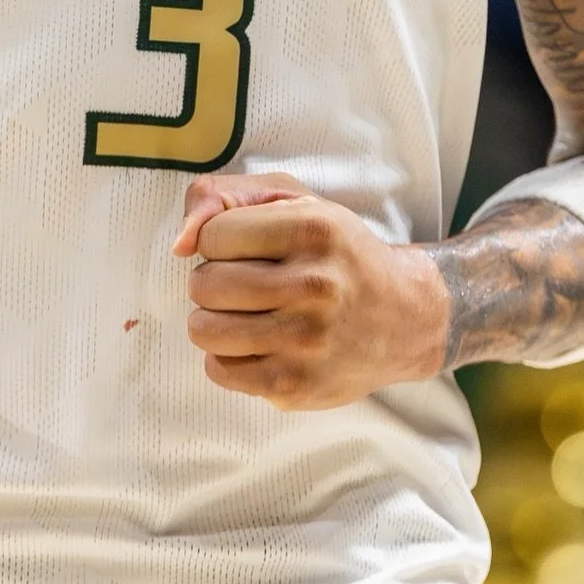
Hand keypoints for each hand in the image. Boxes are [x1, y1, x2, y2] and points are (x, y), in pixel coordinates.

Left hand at [173, 173, 445, 409]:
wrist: (403, 316)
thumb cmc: (335, 252)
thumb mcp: (293, 199)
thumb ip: (224, 197)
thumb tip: (180, 244)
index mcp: (312, 228)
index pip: (214, 235)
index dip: (220, 241)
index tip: (246, 247)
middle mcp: (313, 285)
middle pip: (204, 285)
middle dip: (213, 281)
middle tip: (244, 283)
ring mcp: (305, 341)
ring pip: (203, 330)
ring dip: (213, 320)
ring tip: (245, 313)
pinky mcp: (295, 386)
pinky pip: (219, 370)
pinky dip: (227, 356)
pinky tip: (258, 343)